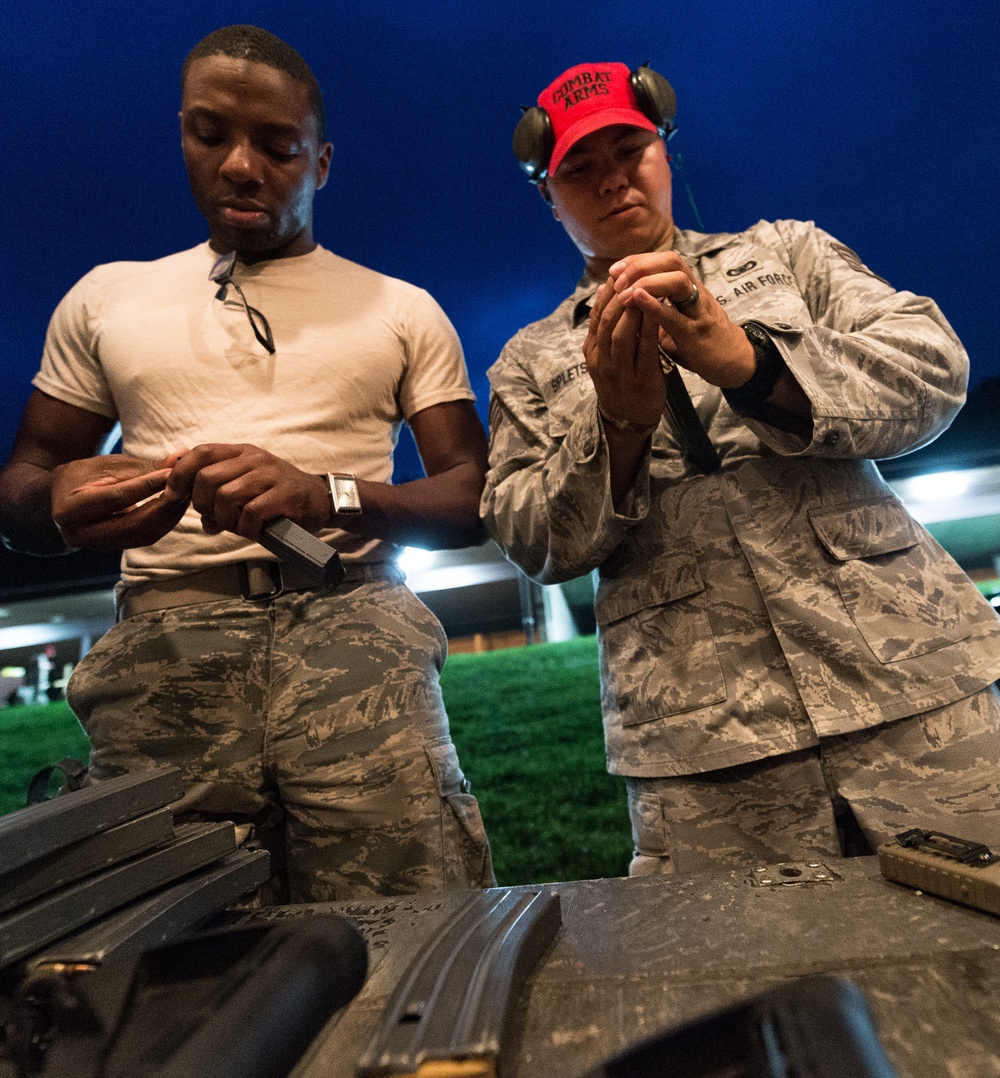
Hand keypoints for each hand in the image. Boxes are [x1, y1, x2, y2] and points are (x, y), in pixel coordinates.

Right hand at [51, 454, 189, 548]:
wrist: (63, 498)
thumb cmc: (84, 475)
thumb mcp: (108, 465)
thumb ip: (143, 466)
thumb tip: (181, 457)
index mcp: (70, 511)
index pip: (116, 498)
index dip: (147, 485)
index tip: (172, 472)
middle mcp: (82, 535)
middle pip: (134, 524)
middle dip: (164, 505)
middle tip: (187, 486)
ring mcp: (99, 546)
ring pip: (144, 534)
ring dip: (170, 514)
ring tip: (187, 493)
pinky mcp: (116, 548)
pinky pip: (146, 537)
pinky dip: (166, 521)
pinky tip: (179, 505)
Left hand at [165, 444, 330, 538]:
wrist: (320, 500)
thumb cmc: (278, 495)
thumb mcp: (247, 485)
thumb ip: (218, 492)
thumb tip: (195, 513)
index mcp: (241, 452)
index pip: (200, 453)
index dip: (180, 474)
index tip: (173, 495)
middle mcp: (254, 459)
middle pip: (207, 478)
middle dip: (202, 505)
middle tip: (215, 518)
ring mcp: (270, 475)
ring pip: (226, 496)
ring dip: (225, 519)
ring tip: (238, 526)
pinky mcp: (284, 495)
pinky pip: (250, 513)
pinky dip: (246, 528)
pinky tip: (254, 530)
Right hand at [584, 275, 664, 429]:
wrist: (628, 420)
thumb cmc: (622, 383)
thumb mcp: (608, 357)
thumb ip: (609, 332)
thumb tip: (613, 298)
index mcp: (592, 352)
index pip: (595, 316)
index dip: (606, 293)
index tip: (618, 274)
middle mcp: (601, 361)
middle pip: (605, 322)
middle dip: (617, 297)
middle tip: (631, 276)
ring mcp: (618, 372)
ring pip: (620, 335)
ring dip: (631, 310)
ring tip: (643, 289)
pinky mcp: (639, 380)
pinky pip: (643, 350)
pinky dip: (648, 330)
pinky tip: (657, 313)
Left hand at [609, 252, 755, 387]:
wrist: (732, 362)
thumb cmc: (700, 340)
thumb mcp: (677, 318)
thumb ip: (657, 308)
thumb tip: (626, 302)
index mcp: (688, 288)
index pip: (663, 260)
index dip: (637, 260)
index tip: (614, 270)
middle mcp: (695, 293)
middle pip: (670, 262)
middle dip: (640, 265)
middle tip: (617, 279)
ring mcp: (698, 310)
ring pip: (677, 281)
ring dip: (646, 282)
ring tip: (623, 292)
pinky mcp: (697, 332)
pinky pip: (675, 315)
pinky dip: (655, 305)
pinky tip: (637, 300)